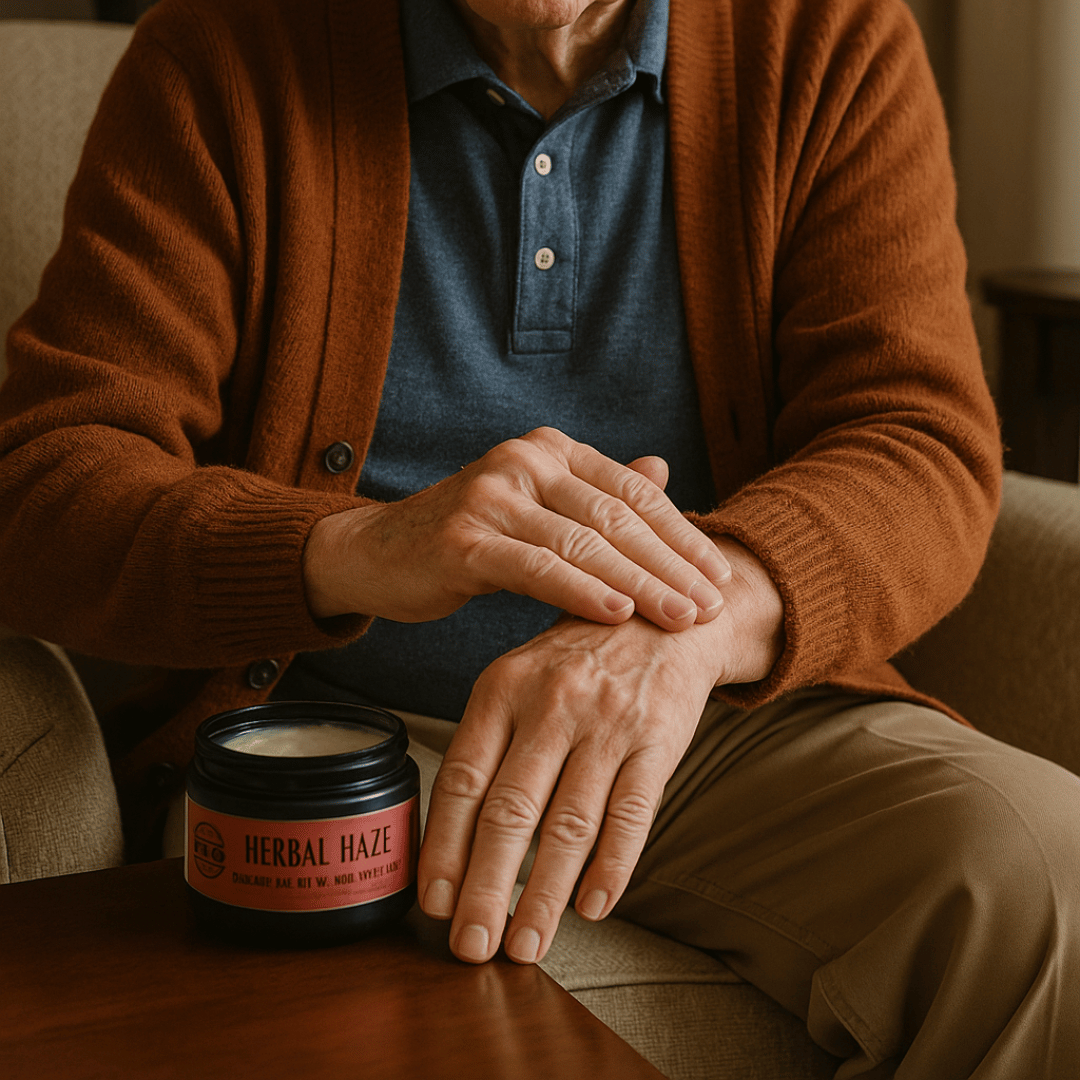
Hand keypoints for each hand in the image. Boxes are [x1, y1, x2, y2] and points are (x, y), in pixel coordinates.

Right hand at [304, 427, 729, 631]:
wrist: (378, 553)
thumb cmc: (469, 538)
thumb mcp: (538, 509)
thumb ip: (597, 493)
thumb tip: (662, 467)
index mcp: (550, 450)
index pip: (632, 492)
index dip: (682, 534)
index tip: (721, 575)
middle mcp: (524, 460)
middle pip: (616, 517)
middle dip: (671, 565)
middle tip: (714, 605)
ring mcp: (491, 495)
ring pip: (583, 543)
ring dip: (640, 583)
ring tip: (681, 617)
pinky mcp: (463, 537)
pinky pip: (536, 567)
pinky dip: (580, 590)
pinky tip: (617, 613)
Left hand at [416, 537, 783, 963]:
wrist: (665, 614)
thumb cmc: (579, 659)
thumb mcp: (521, 677)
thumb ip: (490, 742)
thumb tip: (454, 835)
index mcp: (503, 688)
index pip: (463, 780)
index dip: (445, 847)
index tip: (434, 903)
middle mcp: (551, 704)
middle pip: (510, 812)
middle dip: (486, 888)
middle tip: (471, 947)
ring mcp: (607, 723)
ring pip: (569, 824)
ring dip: (545, 895)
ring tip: (526, 945)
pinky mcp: (658, 741)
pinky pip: (631, 815)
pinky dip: (612, 867)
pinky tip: (592, 907)